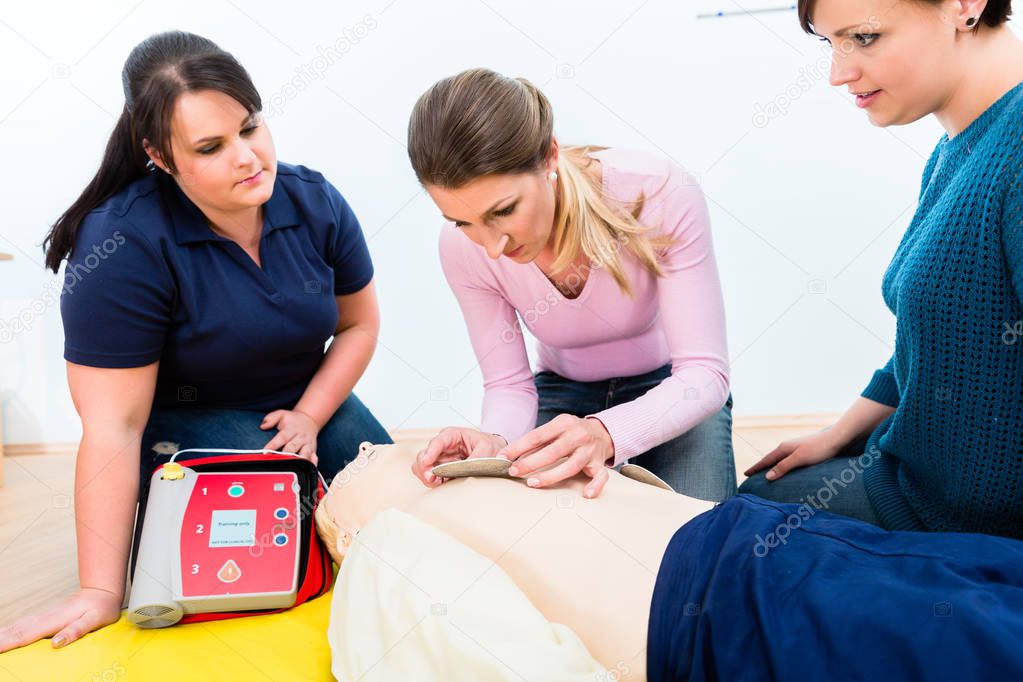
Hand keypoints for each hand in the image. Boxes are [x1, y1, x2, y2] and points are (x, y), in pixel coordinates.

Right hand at [0, 587, 121, 652]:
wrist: (102, 592)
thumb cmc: (101, 608)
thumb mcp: (95, 620)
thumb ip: (76, 631)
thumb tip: (56, 643)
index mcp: (55, 620)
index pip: (27, 635)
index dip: (9, 642)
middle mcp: (46, 617)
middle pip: (18, 630)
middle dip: (1, 639)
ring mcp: (44, 615)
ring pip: (18, 626)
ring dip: (3, 634)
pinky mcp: (45, 616)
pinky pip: (23, 624)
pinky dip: (10, 630)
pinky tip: (3, 634)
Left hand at [261, 409, 319, 464]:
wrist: (310, 420)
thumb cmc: (292, 420)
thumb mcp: (281, 414)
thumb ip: (271, 419)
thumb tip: (263, 426)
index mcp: (291, 429)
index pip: (281, 438)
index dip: (273, 446)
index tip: (265, 453)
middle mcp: (300, 437)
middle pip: (292, 448)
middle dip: (284, 455)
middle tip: (275, 462)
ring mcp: (308, 444)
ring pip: (305, 454)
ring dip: (298, 461)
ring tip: (291, 467)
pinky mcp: (313, 450)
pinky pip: (314, 459)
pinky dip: (312, 464)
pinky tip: (307, 470)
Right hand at [411, 427, 507, 486]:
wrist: (493, 454)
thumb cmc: (488, 447)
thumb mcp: (487, 448)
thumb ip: (477, 457)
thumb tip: (467, 468)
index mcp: (452, 435)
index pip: (438, 442)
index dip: (430, 452)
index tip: (427, 462)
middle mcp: (442, 446)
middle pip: (424, 455)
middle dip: (424, 468)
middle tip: (432, 478)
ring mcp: (439, 458)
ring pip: (422, 467)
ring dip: (426, 476)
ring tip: (437, 482)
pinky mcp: (439, 470)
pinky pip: (427, 476)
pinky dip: (431, 481)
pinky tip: (440, 483)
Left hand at [499, 414, 613, 497]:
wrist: (601, 431)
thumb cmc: (571, 431)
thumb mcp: (555, 428)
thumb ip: (537, 441)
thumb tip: (510, 455)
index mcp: (564, 423)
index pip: (537, 436)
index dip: (518, 447)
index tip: (504, 457)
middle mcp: (578, 436)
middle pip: (553, 451)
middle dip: (531, 462)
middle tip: (514, 471)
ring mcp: (590, 451)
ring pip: (571, 466)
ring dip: (551, 476)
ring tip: (533, 483)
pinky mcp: (599, 464)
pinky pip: (600, 477)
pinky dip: (595, 486)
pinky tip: (586, 494)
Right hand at [744, 429, 843, 480]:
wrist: (836, 438)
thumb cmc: (818, 449)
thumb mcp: (799, 459)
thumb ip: (783, 467)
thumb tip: (767, 476)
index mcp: (783, 448)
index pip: (766, 460)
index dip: (756, 468)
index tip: (745, 474)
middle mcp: (787, 447)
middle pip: (770, 459)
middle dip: (761, 467)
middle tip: (752, 475)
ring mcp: (795, 448)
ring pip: (779, 459)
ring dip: (771, 466)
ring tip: (766, 473)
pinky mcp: (803, 451)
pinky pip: (786, 459)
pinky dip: (781, 465)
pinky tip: (785, 468)